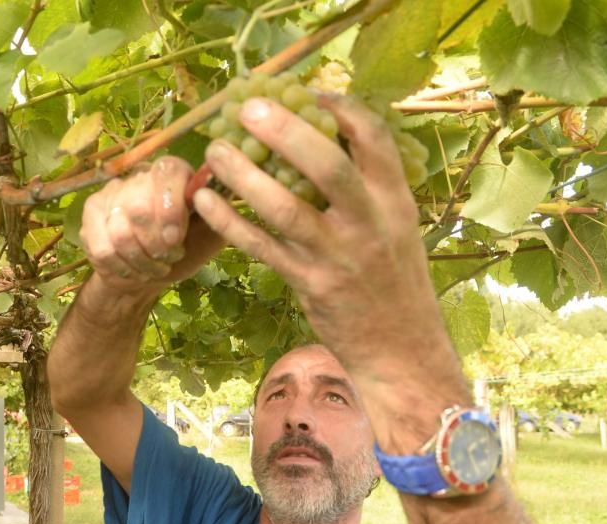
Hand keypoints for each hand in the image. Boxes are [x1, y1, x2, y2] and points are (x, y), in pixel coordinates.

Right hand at [80, 157, 223, 294]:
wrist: (149, 273)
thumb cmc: (186, 251)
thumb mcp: (212, 236)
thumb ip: (219, 215)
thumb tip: (219, 195)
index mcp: (175, 174)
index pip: (167, 173)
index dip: (170, 208)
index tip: (176, 240)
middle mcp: (141, 176)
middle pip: (138, 207)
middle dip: (156, 244)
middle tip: (170, 258)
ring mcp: (113, 193)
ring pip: (119, 232)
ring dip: (141, 260)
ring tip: (155, 267)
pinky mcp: (92, 213)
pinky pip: (102, 247)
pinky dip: (121, 267)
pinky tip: (133, 270)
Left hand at [192, 95, 448, 375]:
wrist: (401, 348)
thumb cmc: (393, 282)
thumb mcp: (398, 227)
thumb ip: (369, 188)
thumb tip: (325, 140)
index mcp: (395, 201)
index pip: (374, 138)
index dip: (339, 107)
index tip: (307, 91)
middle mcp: (368, 223)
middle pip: (326, 165)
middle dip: (285, 131)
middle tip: (248, 109)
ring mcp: (337, 255)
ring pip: (284, 207)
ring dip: (244, 175)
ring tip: (215, 151)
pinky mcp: (308, 284)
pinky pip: (260, 246)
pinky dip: (229, 221)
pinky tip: (206, 201)